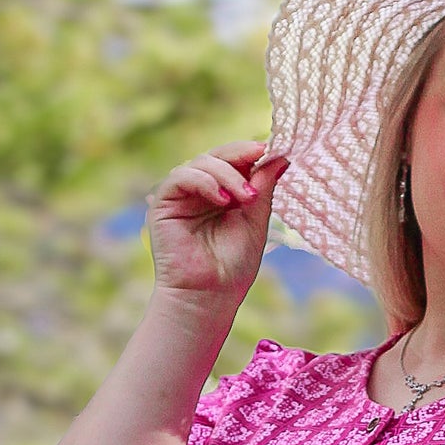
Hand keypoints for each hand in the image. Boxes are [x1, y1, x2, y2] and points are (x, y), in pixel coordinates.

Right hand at [147, 140, 287, 305]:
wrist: (208, 296)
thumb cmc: (232, 267)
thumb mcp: (255, 221)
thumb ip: (263, 188)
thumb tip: (281, 157)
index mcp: (222, 193)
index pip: (234, 160)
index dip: (250, 151)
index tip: (272, 148)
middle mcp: (200, 190)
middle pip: (217, 155)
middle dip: (240, 155)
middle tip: (261, 158)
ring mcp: (181, 195)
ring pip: (201, 162)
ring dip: (227, 174)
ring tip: (246, 198)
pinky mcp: (163, 202)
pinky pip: (180, 176)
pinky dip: (204, 181)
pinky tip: (222, 199)